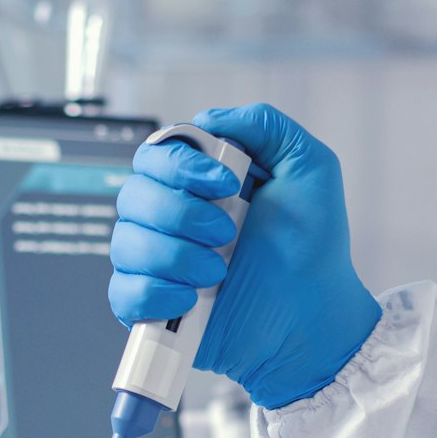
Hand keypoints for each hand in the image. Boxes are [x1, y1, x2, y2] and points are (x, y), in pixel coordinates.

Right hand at [109, 103, 382, 409]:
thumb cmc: (313, 250)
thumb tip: (207, 118)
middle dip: (180, 214)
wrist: (313, 319)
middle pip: (132, 195)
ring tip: (219, 273)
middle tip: (228, 234)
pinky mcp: (153, 307)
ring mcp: (159, 264)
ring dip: (175, 257)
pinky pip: (123, 293)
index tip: (226, 185)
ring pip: (125, 244)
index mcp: (200, 183)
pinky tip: (191, 299)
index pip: (155, 155)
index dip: (180, 166)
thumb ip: (264, 125)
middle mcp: (173, 219)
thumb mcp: (309, 168)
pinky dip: (154, 294)